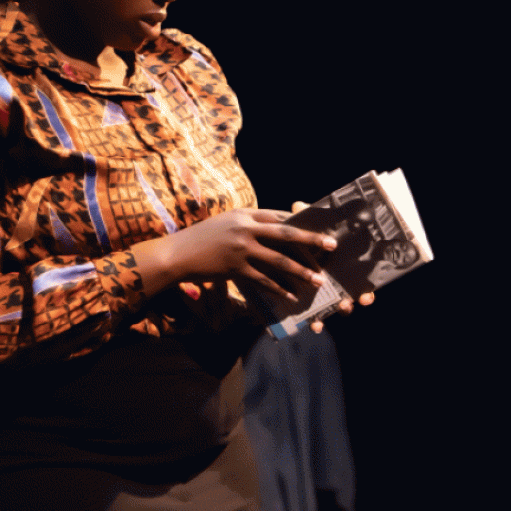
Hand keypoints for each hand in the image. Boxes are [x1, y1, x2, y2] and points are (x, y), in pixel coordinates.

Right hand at [133, 208, 336, 302]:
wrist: (177, 253)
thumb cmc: (203, 237)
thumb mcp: (227, 222)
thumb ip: (249, 223)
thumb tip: (273, 229)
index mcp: (246, 214)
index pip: (280, 216)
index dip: (301, 222)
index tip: (320, 226)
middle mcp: (246, 228)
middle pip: (286, 234)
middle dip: (312, 240)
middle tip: (332, 246)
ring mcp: (241, 249)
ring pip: (279, 260)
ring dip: (301, 271)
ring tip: (318, 280)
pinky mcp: (236, 269)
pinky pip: (263, 280)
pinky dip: (279, 289)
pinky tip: (292, 296)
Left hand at [290, 202, 374, 333]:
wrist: (274, 248)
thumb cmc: (295, 238)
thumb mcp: (300, 227)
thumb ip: (303, 218)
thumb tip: (299, 205)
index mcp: (337, 265)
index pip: (356, 279)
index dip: (365, 289)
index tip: (367, 296)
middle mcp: (332, 281)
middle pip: (348, 297)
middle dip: (350, 303)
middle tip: (351, 304)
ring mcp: (319, 293)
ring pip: (331, 308)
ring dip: (332, 313)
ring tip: (329, 315)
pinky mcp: (302, 300)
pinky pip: (310, 316)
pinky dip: (313, 322)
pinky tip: (311, 326)